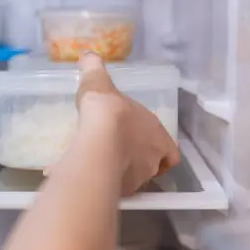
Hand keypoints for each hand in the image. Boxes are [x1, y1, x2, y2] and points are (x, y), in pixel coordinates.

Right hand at [75, 53, 179, 195]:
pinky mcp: (118, 193)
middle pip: (151, 166)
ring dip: (118, 174)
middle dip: (135, 161)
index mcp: (157, 135)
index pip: (169, 150)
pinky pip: (109, 189)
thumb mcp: (99, 83)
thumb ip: (95, 69)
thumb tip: (89, 56)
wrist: (98, 142)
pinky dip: (98, 183)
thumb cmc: (107, 111)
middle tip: (116, 153)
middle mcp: (152, 160)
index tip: (143, 146)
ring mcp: (137, 179)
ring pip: (131, 180)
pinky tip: (80, 176)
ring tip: (96, 165)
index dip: (159, 150)